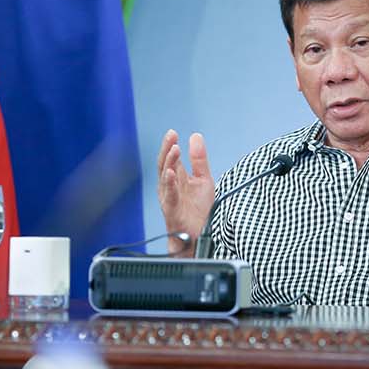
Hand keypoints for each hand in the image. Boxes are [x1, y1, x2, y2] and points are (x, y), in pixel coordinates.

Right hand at [156, 129, 215, 254]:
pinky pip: (169, 196)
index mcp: (177, 179)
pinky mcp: (172, 210)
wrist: (200, 236)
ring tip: (174, 149)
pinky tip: (170, 173)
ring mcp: (169, 198)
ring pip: (165, 178)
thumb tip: (195, 136)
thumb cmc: (199, 211)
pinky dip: (169, 184)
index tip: (173, 133)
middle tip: (171, 136)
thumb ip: (199, 160)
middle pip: (165, 164)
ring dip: (169, 162)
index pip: (172, 158)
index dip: (171, 145)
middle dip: (167, 149)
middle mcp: (170, 187)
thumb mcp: (203, 180)